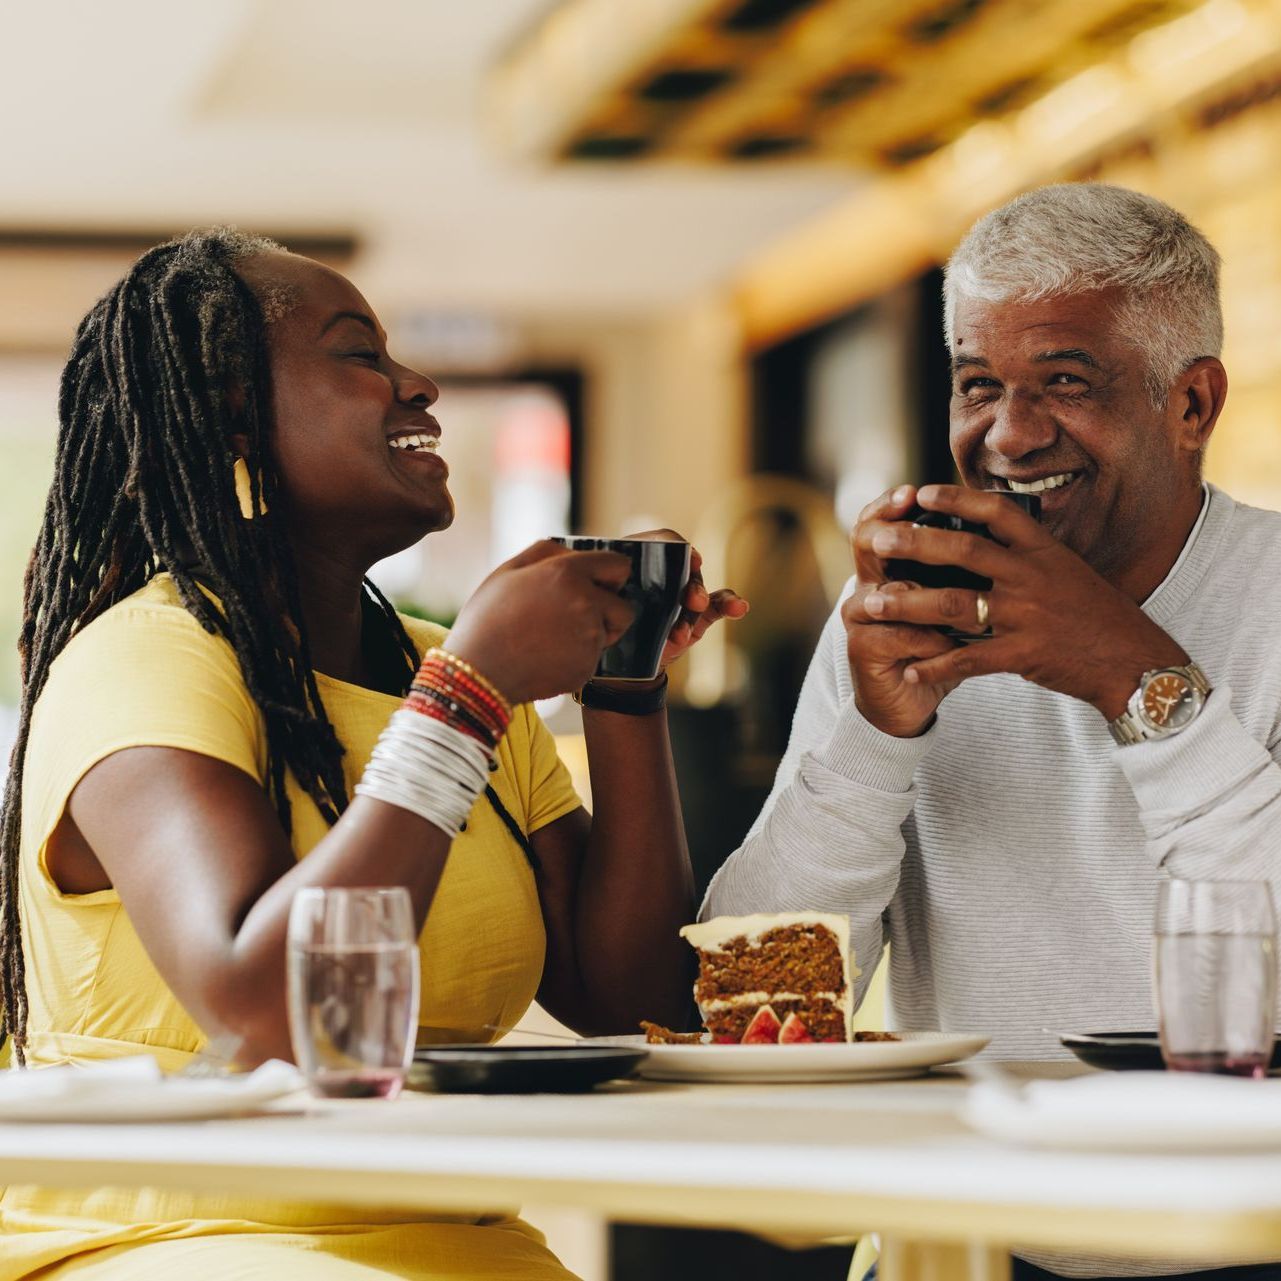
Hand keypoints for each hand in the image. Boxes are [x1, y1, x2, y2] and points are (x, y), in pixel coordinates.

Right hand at [445, 541, 635, 703]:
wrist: (477, 673)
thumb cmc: (487, 619)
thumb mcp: (509, 570)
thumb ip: (547, 552)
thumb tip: (573, 552)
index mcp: (567, 573)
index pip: (619, 566)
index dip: (609, 576)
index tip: (599, 585)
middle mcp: (585, 603)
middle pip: (624, 607)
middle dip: (608, 611)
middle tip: (574, 617)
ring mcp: (589, 639)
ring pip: (608, 635)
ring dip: (592, 636)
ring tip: (553, 638)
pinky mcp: (587, 668)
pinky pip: (592, 660)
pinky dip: (576, 659)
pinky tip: (547, 657)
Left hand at [587, 530, 749, 688]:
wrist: (626, 671)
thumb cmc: (609, 630)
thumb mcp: (602, 609)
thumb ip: (602, 594)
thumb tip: (585, 575)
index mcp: (641, 564)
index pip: (663, 542)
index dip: (678, 547)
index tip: (692, 560)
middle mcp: (666, 576)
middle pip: (685, 569)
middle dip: (692, 586)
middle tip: (693, 603)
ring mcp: (684, 596)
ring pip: (700, 593)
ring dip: (698, 610)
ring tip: (684, 635)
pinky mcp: (700, 616)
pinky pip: (719, 604)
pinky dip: (731, 604)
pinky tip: (740, 607)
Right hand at [845, 485, 960, 737]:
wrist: (907, 702)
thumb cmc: (936, 648)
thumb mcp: (949, 603)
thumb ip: (959, 570)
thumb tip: (997, 528)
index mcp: (887, 568)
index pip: (876, 523)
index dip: (889, 505)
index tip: (915, 491)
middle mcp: (866, 586)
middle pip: (867, 544)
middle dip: (898, 533)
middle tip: (918, 524)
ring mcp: (860, 618)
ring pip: (889, 592)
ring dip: (926, 597)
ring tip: (961, 599)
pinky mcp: (862, 649)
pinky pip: (897, 635)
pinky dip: (931, 640)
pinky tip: (954, 644)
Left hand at [857, 484, 1188, 718]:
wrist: (1136, 662)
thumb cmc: (1097, 615)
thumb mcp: (1068, 571)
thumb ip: (1027, 556)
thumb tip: (985, 535)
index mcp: (1044, 551)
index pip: (996, 512)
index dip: (957, 498)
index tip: (921, 492)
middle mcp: (1033, 576)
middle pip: (963, 550)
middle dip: (914, 544)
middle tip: (876, 540)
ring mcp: (1028, 615)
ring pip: (954, 604)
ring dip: (908, 605)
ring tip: (872, 605)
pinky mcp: (1024, 654)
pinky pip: (969, 658)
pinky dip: (935, 664)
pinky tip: (908, 669)